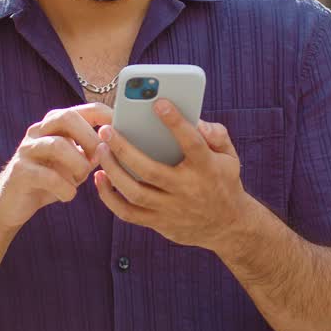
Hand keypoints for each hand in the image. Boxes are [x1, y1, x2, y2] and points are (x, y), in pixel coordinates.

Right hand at [0, 103, 111, 229]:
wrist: (12, 203)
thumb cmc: (50, 179)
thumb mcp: (75, 163)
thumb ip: (93, 153)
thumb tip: (117, 149)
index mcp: (56, 125)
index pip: (85, 109)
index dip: (106, 116)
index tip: (123, 129)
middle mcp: (39, 131)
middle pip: (66, 117)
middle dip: (89, 138)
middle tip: (98, 159)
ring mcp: (26, 150)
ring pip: (56, 145)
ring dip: (77, 164)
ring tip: (81, 178)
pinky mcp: (19, 172)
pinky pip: (47, 176)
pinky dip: (64, 188)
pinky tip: (68, 195)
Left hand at [93, 99, 250, 251]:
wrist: (228, 227)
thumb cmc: (223, 182)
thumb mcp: (230, 156)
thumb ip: (216, 134)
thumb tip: (196, 120)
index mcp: (206, 168)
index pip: (191, 143)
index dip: (176, 122)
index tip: (158, 102)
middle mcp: (187, 189)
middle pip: (149, 170)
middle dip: (123, 149)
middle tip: (106, 130)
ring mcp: (171, 209)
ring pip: (134, 192)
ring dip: (113, 170)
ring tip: (101, 149)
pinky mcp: (159, 223)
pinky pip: (127, 213)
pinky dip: (109, 197)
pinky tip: (100, 178)